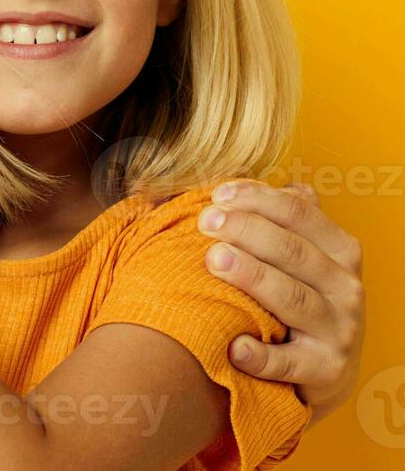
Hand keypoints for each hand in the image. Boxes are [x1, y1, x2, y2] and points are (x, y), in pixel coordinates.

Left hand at [197, 179, 364, 423]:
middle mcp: (346, 288)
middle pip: (294, 252)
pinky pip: (289, 363)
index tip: (218, 195)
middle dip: (248, 231)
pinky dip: (261, 356)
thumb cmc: (300, 298)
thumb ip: (283, 221)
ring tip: (214, 261)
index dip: (258, 199)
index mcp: (339, 252)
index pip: (300, 213)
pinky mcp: (325, 372)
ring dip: (252, 277)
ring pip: (293, 299)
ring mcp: (339, 331)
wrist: (324, 368)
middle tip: (206, 222)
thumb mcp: (301, 257)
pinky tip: (233, 345)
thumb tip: (254, 181)